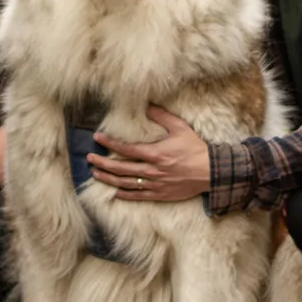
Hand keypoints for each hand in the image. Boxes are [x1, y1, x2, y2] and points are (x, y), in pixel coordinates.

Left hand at [88, 105, 211, 201]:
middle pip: (120, 168)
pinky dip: (124, 194)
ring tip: (96, 174)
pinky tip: (115, 192)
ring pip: (125, 183)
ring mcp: (155, 184)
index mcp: (154, 153)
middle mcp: (151, 170)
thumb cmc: (196, 149)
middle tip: (90, 158)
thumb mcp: (180, 128)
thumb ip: (162, 116)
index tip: (97, 138)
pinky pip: (138, 196)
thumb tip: (147, 105)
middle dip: (102, 163)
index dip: (109, 144)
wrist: (211, 172)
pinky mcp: (160, 194)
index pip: (125, 149)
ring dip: (108, 179)